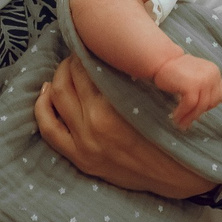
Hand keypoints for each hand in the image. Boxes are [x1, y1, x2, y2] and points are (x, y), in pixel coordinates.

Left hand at [35, 55, 216, 198]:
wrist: (178, 175)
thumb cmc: (173, 133)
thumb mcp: (156, 100)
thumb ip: (131, 81)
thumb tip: (114, 56)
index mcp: (112, 108)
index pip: (86, 69)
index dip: (86, 53)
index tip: (91, 47)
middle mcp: (93, 125)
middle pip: (67, 81)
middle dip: (70, 63)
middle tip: (78, 56)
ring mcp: (83, 144)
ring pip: (55, 100)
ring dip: (56, 79)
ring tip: (64, 70)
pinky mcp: (80, 159)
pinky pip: (49, 130)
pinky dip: (42, 108)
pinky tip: (45, 94)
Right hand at [151, 52, 221, 129]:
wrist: (161, 59)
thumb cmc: (175, 70)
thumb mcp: (195, 76)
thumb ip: (202, 88)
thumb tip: (203, 111)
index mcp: (214, 72)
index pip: (218, 95)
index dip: (208, 106)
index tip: (197, 112)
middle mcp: (212, 75)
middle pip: (209, 102)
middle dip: (197, 114)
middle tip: (186, 123)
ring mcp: (204, 80)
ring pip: (200, 106)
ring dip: (189, 118)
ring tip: (180, 124)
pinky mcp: (193, 85)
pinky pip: (190, 105)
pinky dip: (182, 113)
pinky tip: (175, 117)